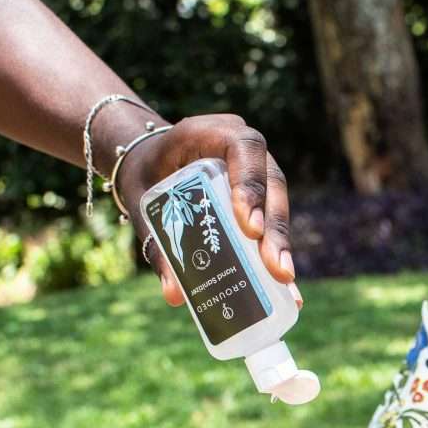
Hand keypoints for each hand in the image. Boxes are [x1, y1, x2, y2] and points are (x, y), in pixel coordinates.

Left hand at [116, 114, 293, 306]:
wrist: (150, 161)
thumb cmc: (144, 177)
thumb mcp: (142, 205)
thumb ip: (157, 243)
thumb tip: (174, 295)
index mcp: (206, 132)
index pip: (242, 148)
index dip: (251, 185)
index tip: (249, 228)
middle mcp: (239, 146)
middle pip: (270, 180)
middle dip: (274, 227)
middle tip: (275, 268)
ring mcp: (255, 166)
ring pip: (278, 199)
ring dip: (281, 240)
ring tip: (284, 279)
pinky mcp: (260, 190)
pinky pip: (273, 216)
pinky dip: (276, 246)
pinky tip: (284, 279)